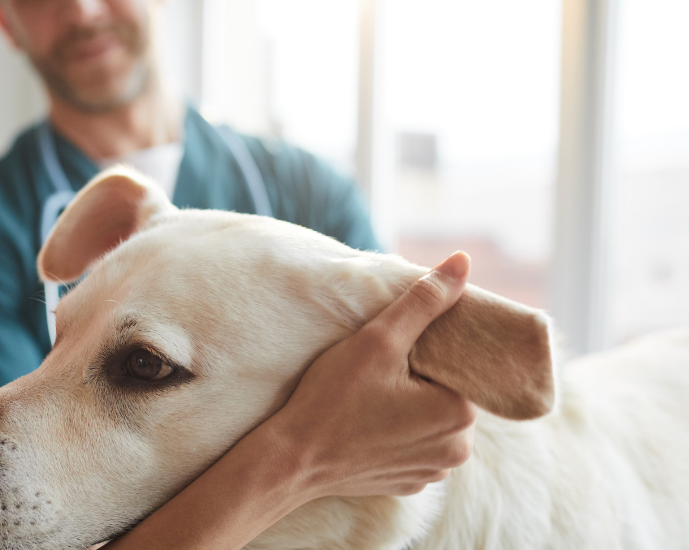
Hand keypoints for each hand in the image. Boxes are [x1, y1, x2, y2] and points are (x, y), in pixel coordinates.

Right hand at [262, 251, 476, 499]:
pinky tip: (366, 424)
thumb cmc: (332, 399)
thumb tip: (463, 261)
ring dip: (410, 406)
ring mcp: (432, 472)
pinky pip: (413, 447)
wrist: (291, 460)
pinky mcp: (408, 483)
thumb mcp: (378, 340)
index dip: (425, 353)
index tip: (391, 353)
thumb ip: (424, 301)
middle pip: (446, 393)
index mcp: (459, 414)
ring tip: (369, 398)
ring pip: (431, 421)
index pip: (457, 367)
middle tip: (375, 373)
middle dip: (418, 379)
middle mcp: (456, 450)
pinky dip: (396, 433)